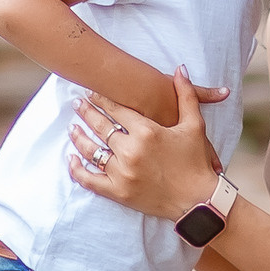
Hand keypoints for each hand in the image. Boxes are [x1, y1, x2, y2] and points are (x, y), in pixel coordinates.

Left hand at [68, 67, 226, 221]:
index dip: (101, 99)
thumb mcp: (194, 126)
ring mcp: (122, 172)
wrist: (198, 201)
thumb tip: (181, 69)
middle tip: (76, 104)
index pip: (116, 109)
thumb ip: (186, 95)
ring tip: (72, 127)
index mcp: (147, 132)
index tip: (91, 92)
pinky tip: (72, 159)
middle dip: (86, 112)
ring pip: (92, 151)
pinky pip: (90, 180)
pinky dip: (77, 170)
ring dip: (79, 137)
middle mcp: (131, 150)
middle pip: (100, 126)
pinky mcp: (118, 192)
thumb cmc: (196, 163)